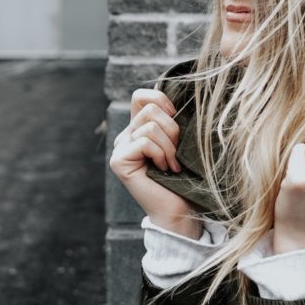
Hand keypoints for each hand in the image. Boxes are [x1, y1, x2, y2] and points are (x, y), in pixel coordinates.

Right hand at [110, 86, 202, 232]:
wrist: (180, 209)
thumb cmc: (185, 177)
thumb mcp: (181, 141)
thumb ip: (172, 119)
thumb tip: (176, 95)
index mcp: (138, 127)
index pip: (142, 96)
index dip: (162, 102)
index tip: (177, 122)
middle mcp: (125, 135)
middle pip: (149, 108)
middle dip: (172, 129)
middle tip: (177, 152)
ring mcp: (120, 148)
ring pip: (150, 125)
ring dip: (169, 146)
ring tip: (173, 164)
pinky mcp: (119, 161)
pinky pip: (144, 142)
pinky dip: (161, 155)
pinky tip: (165, 169)